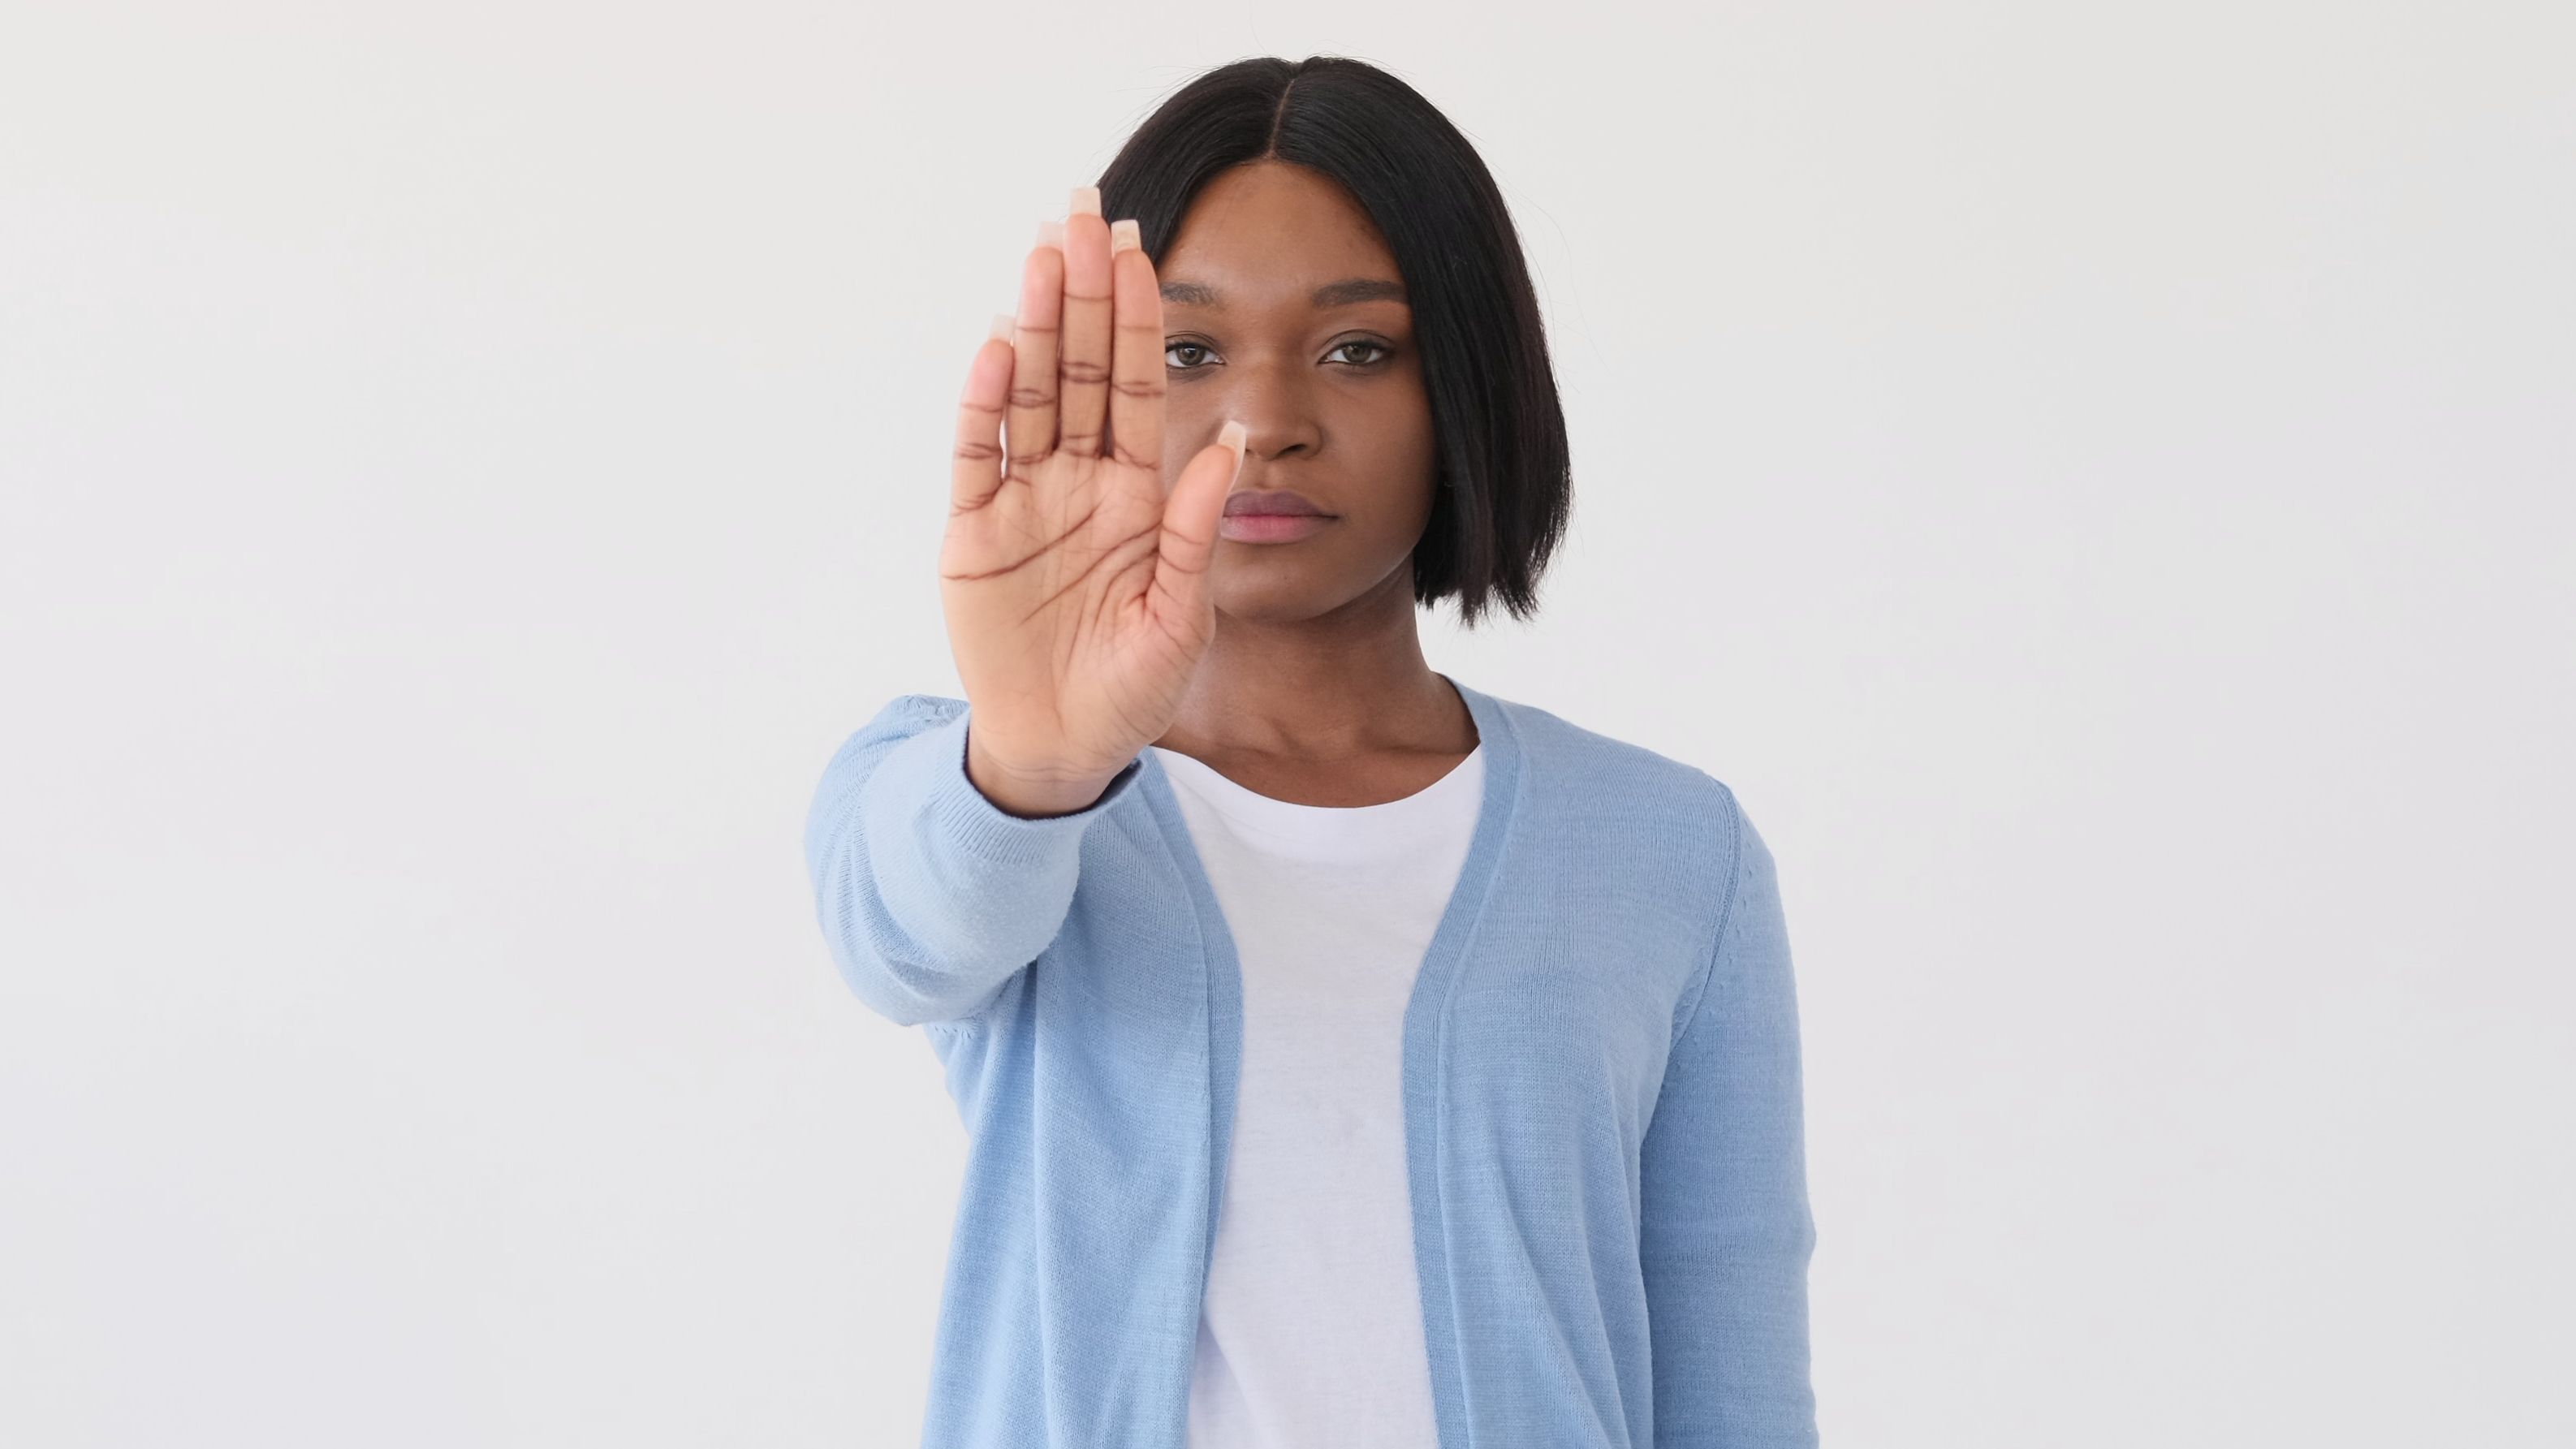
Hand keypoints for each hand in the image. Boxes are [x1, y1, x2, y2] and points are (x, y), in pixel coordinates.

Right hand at [942, 185, 1245, 815]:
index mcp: (1136, 493)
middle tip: (1083, 211)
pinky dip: (983, 403)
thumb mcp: (1184, 616)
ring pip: (1027, 394)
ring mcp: (1023, 501)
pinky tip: (994, 345)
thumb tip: (1227, 440)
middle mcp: (1078, 481)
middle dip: (1081, 290)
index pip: (1136, 386)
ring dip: (1032, 324)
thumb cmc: (1134, 688)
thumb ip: (1197, 532)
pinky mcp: (972, 533)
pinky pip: (977, 455)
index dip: (1138, 318)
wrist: (1066, 749)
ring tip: (1041, 255)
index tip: (1146, 247)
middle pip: (1077, 367)